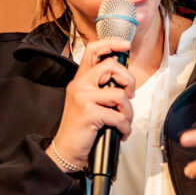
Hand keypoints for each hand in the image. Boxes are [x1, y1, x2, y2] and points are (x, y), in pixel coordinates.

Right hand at [47, 37, 135, 172]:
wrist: (66, 150)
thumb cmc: (80, 129)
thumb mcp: (87, 103)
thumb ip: (101, 89)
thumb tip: (124, 83)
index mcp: (80, 80)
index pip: (93, 51)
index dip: (111, 44)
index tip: (125, 45)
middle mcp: (80, 85)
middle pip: (111, 66)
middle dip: (129, 81)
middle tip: (129, 95)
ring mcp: (83, 98)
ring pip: (120, 94)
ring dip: (128, 112)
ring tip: (123, 121)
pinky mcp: (90, 113)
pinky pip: (119, 116)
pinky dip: (125, 128)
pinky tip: (120, 133)